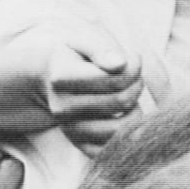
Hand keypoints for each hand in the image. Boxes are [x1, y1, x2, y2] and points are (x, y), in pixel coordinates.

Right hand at [30, 26, 142, 150]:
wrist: (53, 76)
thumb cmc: (77, 55)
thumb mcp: (85, 38)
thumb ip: (102, 48)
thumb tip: (120, 64)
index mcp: (61, 77)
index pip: (116, 78)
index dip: (134, 66)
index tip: (131, 59)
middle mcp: (61, 108)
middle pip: (121, 101)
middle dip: (136, 85)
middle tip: (131, 76)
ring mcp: (70, 130)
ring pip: (121, 128)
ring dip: (135, 109)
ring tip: (127, 94)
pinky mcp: (80, 146)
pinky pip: (113, 150)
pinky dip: (127, 134)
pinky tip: (123, 115)